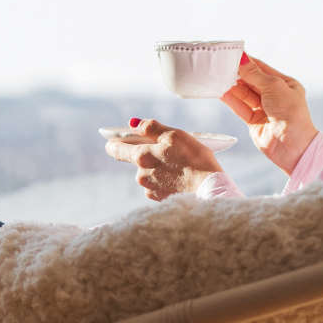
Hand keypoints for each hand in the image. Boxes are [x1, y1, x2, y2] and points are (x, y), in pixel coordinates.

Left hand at [105, 118, 221, 200]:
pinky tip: (179, 178)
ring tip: (179, 166)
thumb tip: (133, 123)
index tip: (113, 140)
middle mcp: (141, 175)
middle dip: (148, 155)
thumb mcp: (174, 135)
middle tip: (167, 152)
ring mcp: (150, 189)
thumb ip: (151, 127)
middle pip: (137, 161)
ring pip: (149, 174)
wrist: (209, 188)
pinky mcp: (160, 199)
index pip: (116, 149)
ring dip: (158, 168)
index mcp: (141, 157)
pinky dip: (165, 181)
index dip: (114, 143)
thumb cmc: (194, 159)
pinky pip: (158, 186)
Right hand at [222, 54, 317, 174]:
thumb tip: (242, 59)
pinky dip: (231, 100)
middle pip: (252, 81)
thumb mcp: (274, 87)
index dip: (248, 62)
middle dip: (238, 74)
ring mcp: (264, 109)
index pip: (263, 69)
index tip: (233, 54)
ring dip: (232, 86)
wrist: (292, 145)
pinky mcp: (254, 122)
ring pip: (244, 94)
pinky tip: (220, 92)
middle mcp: (275, 96)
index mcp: (285, 84)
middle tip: (222, 65)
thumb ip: (255, 74)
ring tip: (218, 77)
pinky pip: (240, 108)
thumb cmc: (290, 112)